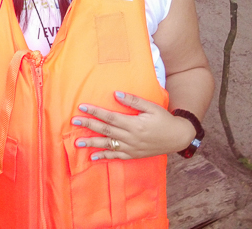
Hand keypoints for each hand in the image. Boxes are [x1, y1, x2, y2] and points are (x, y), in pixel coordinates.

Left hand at [72, 91, 195, 159]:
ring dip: (92, 143)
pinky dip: (104, 157)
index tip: (81, 107)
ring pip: (108, 145)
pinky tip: (93, 157)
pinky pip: (116, 157)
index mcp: (134, 124)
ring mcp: (131, 148)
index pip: (110, 117)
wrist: (178, 137)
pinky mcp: (133, 155)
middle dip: (88, 125)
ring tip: (77, 143)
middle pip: (106, 130)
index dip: (95, 112)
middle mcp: (131, 137)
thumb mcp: (151, 107)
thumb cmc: (164, 119)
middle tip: (74, 122)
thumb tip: (115, 94)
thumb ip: (133, 101)